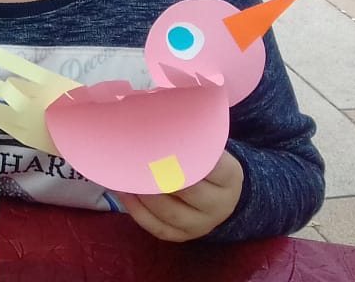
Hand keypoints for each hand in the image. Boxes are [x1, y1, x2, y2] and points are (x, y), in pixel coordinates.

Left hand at [114, 150, 243, 241]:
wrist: (220, 197)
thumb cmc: (206, 163)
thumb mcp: (210, 149)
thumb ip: (192, 140)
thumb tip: (157, 118)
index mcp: (230, 177)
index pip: (212, 166)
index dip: (188, 155)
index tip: (166, 142)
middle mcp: (219, 204)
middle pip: (190, 192)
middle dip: (162, 175)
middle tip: (140, 158)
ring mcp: (201, 224)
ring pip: (170, 212)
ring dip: (145, 194)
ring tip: (127, 175)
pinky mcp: (182, 236)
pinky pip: (157, 227)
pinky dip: (137, 210)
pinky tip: (124, 191)